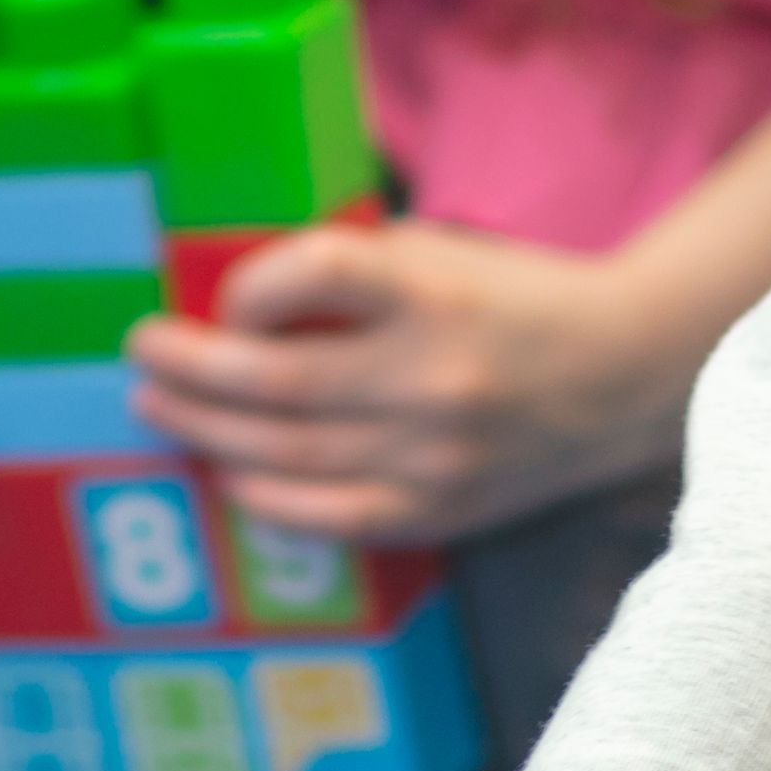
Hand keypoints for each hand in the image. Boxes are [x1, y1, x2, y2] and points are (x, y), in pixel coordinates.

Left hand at [124, 217, 690, 550]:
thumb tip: (235, 290)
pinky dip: (268, 497)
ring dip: (208, 431)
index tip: (217, 297)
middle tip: (142, 354)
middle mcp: (433, 376)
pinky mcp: (442, 511)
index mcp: (433, 292)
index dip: (246, 289)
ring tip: (159, 408)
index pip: (312, 276)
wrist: (628, 374)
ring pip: (291, 453)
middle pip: (279, 379)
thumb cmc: (516, 297)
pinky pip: (332, 516)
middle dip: (192, 369)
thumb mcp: (440, 255)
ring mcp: (437, 456)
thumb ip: (352, 271)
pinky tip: (226, 472)